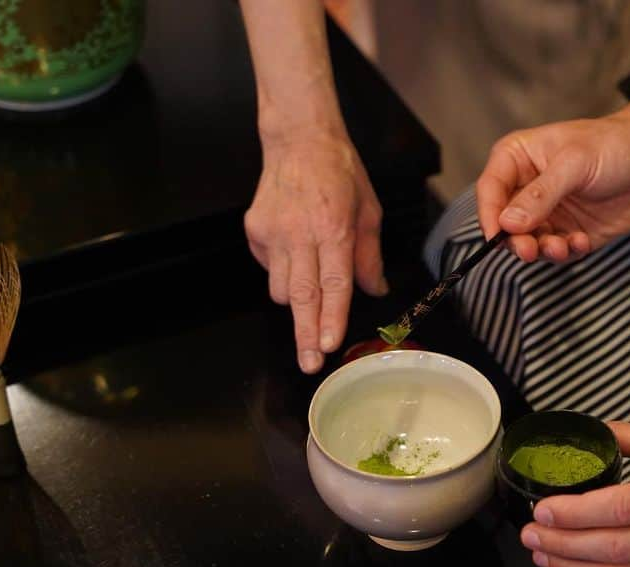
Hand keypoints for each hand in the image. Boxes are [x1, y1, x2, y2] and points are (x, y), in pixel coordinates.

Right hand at [245, 131, 385, 373]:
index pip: (333, 283)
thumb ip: (370, 256)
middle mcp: (300, 234)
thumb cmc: (339, 172)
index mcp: (334, 229)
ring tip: (310, 281)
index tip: (328, 345)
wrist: (298, 139)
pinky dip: (283, 272)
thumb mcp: (369, 210)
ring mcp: (272, 233)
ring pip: (281, 289)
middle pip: (301, 297)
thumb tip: (374, 290)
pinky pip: (269, 269)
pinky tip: (294, 250)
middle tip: (308, 363)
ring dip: (297, 299)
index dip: (330, 317)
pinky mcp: (254, 231)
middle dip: (305, 334)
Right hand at [476, 84, 629, 262]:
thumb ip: (540, 195)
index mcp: (518, 159)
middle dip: (516, 240)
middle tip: (530, 250)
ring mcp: (547, 212)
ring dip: (541, 250)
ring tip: (561, 247)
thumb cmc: (613, 144)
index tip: (497, 236)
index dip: (489, 215)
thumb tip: (507, 223)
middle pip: (504, 223)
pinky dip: (565, 252)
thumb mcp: (574, 163)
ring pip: (528, 241)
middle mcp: (526, 188)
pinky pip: (556, 250)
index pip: (490, 191)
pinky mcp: (568, 231)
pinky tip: (580, 242)